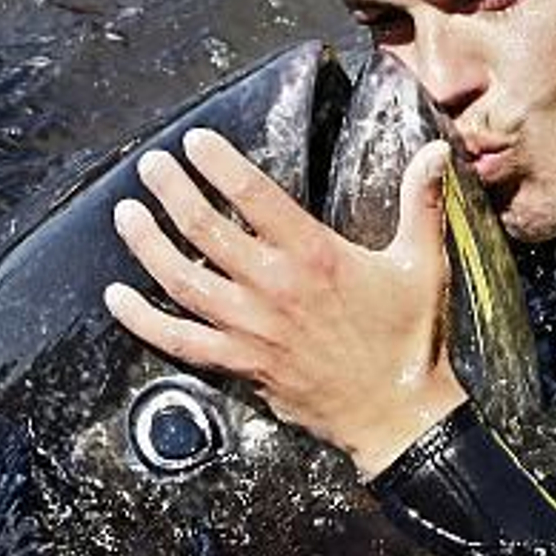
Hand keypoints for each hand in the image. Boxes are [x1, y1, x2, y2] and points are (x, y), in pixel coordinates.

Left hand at [103, 128, 467, 477]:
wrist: (397, 415)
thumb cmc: (410, 338)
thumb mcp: (423, 263)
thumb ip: (422, 203)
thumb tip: (438, 150)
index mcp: (315, 255)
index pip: (255, 195)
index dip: (219, 163)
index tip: (196, 140)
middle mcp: (274, 287)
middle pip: (205, 229)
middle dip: (171, 191)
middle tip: (150, 166)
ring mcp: (251, 328)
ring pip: (181, 279)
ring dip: (147, 244)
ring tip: (126, 214)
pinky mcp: (240, 364)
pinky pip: (178, 340)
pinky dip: (141, 320)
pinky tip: (116, 298)